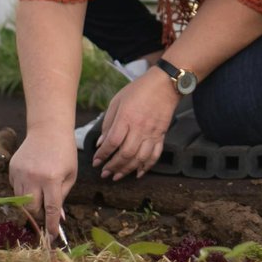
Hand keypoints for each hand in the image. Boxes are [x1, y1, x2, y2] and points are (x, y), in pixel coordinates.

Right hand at [9, 128, 77, 239]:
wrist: (48, 129)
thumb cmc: (64, 153)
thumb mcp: (70, 175)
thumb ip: (62, 197)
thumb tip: (58, 218)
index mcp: (52, 179)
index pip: (50, 209)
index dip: (51, 225)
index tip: (51, 237)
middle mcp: (34, 177)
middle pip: (31, 209)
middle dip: (37, 217)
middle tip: (44, 217)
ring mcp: (20, 173)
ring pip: (21, 200)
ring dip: (30, 203)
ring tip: (40, 191)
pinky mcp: (12, 169)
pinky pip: (15, 188)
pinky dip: (23, 190)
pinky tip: (32, 179)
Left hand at [92, 67, 178, 181]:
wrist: (165, 84)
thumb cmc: (139, 90)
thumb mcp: (117, 101)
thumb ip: (108, 122)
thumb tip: (101, 142)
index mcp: (126, 118)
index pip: (112, 142)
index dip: (102, 155)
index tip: (96, 162)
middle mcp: (139, 128)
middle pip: (125, 154)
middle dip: (113, 167)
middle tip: (104, 173)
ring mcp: (152, 133)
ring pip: (140, 158)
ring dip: (127, 170)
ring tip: (117, 176)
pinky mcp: (161, 135)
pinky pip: (155, 155)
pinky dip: (147, 166)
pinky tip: (139, 173)